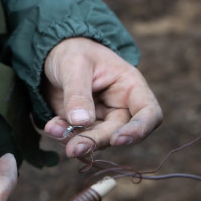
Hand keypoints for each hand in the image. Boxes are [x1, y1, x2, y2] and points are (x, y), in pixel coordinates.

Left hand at [42, 37, 162, 157]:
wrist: (52, 55)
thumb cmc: (72, 51)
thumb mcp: (74, 65)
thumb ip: (78, 94)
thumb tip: (82, 122)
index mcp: (130, 86)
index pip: (149, 113)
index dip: (139, 129)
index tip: (118, 140)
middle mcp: (121, 106)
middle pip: (118, 132)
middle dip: (96, 141)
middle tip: (73, 148)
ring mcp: (103, 118)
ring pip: (97, 140)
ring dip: (76, 140)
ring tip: (53, 129)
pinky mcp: (84, 126)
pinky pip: (78, 138)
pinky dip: (63, 136)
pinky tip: (52, 127)